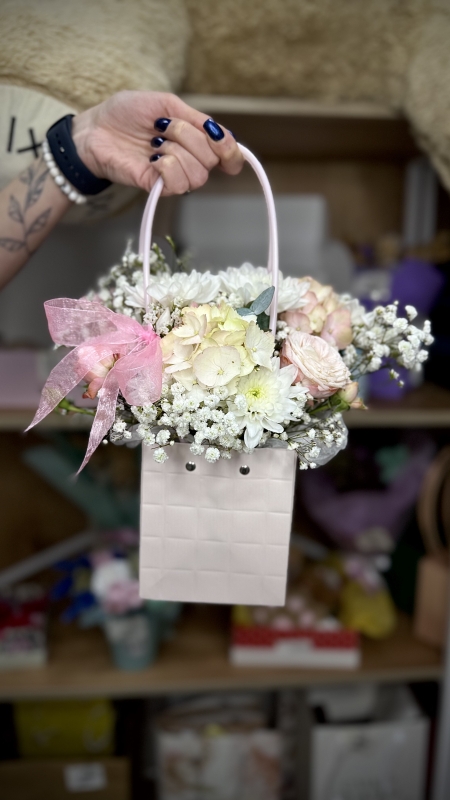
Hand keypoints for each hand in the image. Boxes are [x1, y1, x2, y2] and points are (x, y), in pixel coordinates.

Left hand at [71, 91, 243, 195]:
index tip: (226, 147)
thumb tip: (224, 135)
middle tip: (164, 127)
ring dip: (177, 152)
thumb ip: (196, 118)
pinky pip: (178, 184)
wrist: (95, 128)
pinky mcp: (158, 187)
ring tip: (155, 143)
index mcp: (194, 139)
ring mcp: (173, 175)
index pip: (226, 152)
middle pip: (212, 159)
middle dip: (190, 137)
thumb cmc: (125, 113)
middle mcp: (188, 159)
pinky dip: (168, 167)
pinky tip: (153, 159)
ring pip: (198, 174)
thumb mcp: (165, 104)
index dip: (232, 152)